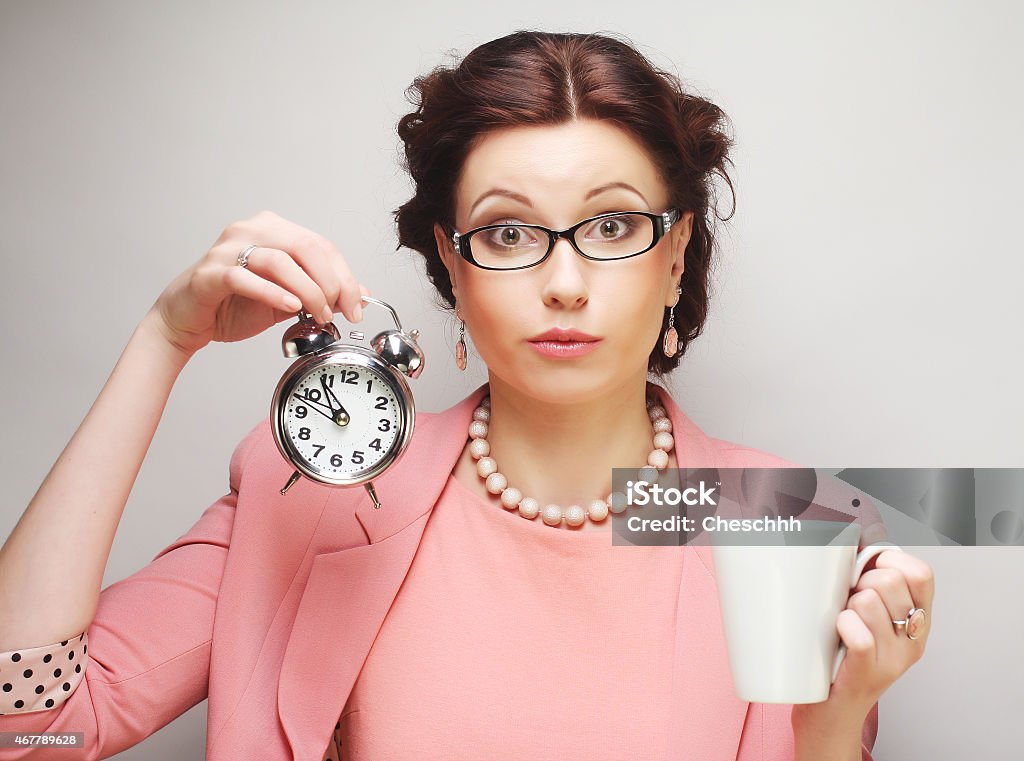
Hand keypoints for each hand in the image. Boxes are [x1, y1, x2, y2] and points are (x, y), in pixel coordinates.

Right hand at [149, 210, 372, 355]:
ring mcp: (227, 250)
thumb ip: (319, 292)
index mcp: (273, 231)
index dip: (345, 276)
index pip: (321, 246)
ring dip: (307, 291)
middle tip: (338, 311)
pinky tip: (290, 306)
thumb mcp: (288, 299)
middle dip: (331, 283)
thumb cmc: (233, 305)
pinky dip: (272, 292)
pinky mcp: (210, 273)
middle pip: (306, 247)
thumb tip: (359, 295)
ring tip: (318, 314)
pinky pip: (245, 278)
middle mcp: (250, 231)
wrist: (187, 320)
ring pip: (279, 261)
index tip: (356, 305)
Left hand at [806, 548, 934, 718]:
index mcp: (918, 623)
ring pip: (867, 601)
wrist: (831, 715)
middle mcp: (913, 641)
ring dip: (845, 605)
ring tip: (840, 623)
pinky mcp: (870, 672)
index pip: (921, 573)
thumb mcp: (870, 620)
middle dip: (859, 581)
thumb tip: (853, 541)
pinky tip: (837, 634)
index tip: (869, 569)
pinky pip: (858, 632)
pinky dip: (842, 625)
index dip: (890, 560)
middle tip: (848, 603)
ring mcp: (894, 659)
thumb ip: (872, 586)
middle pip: (889, 580)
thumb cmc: (842, 659)